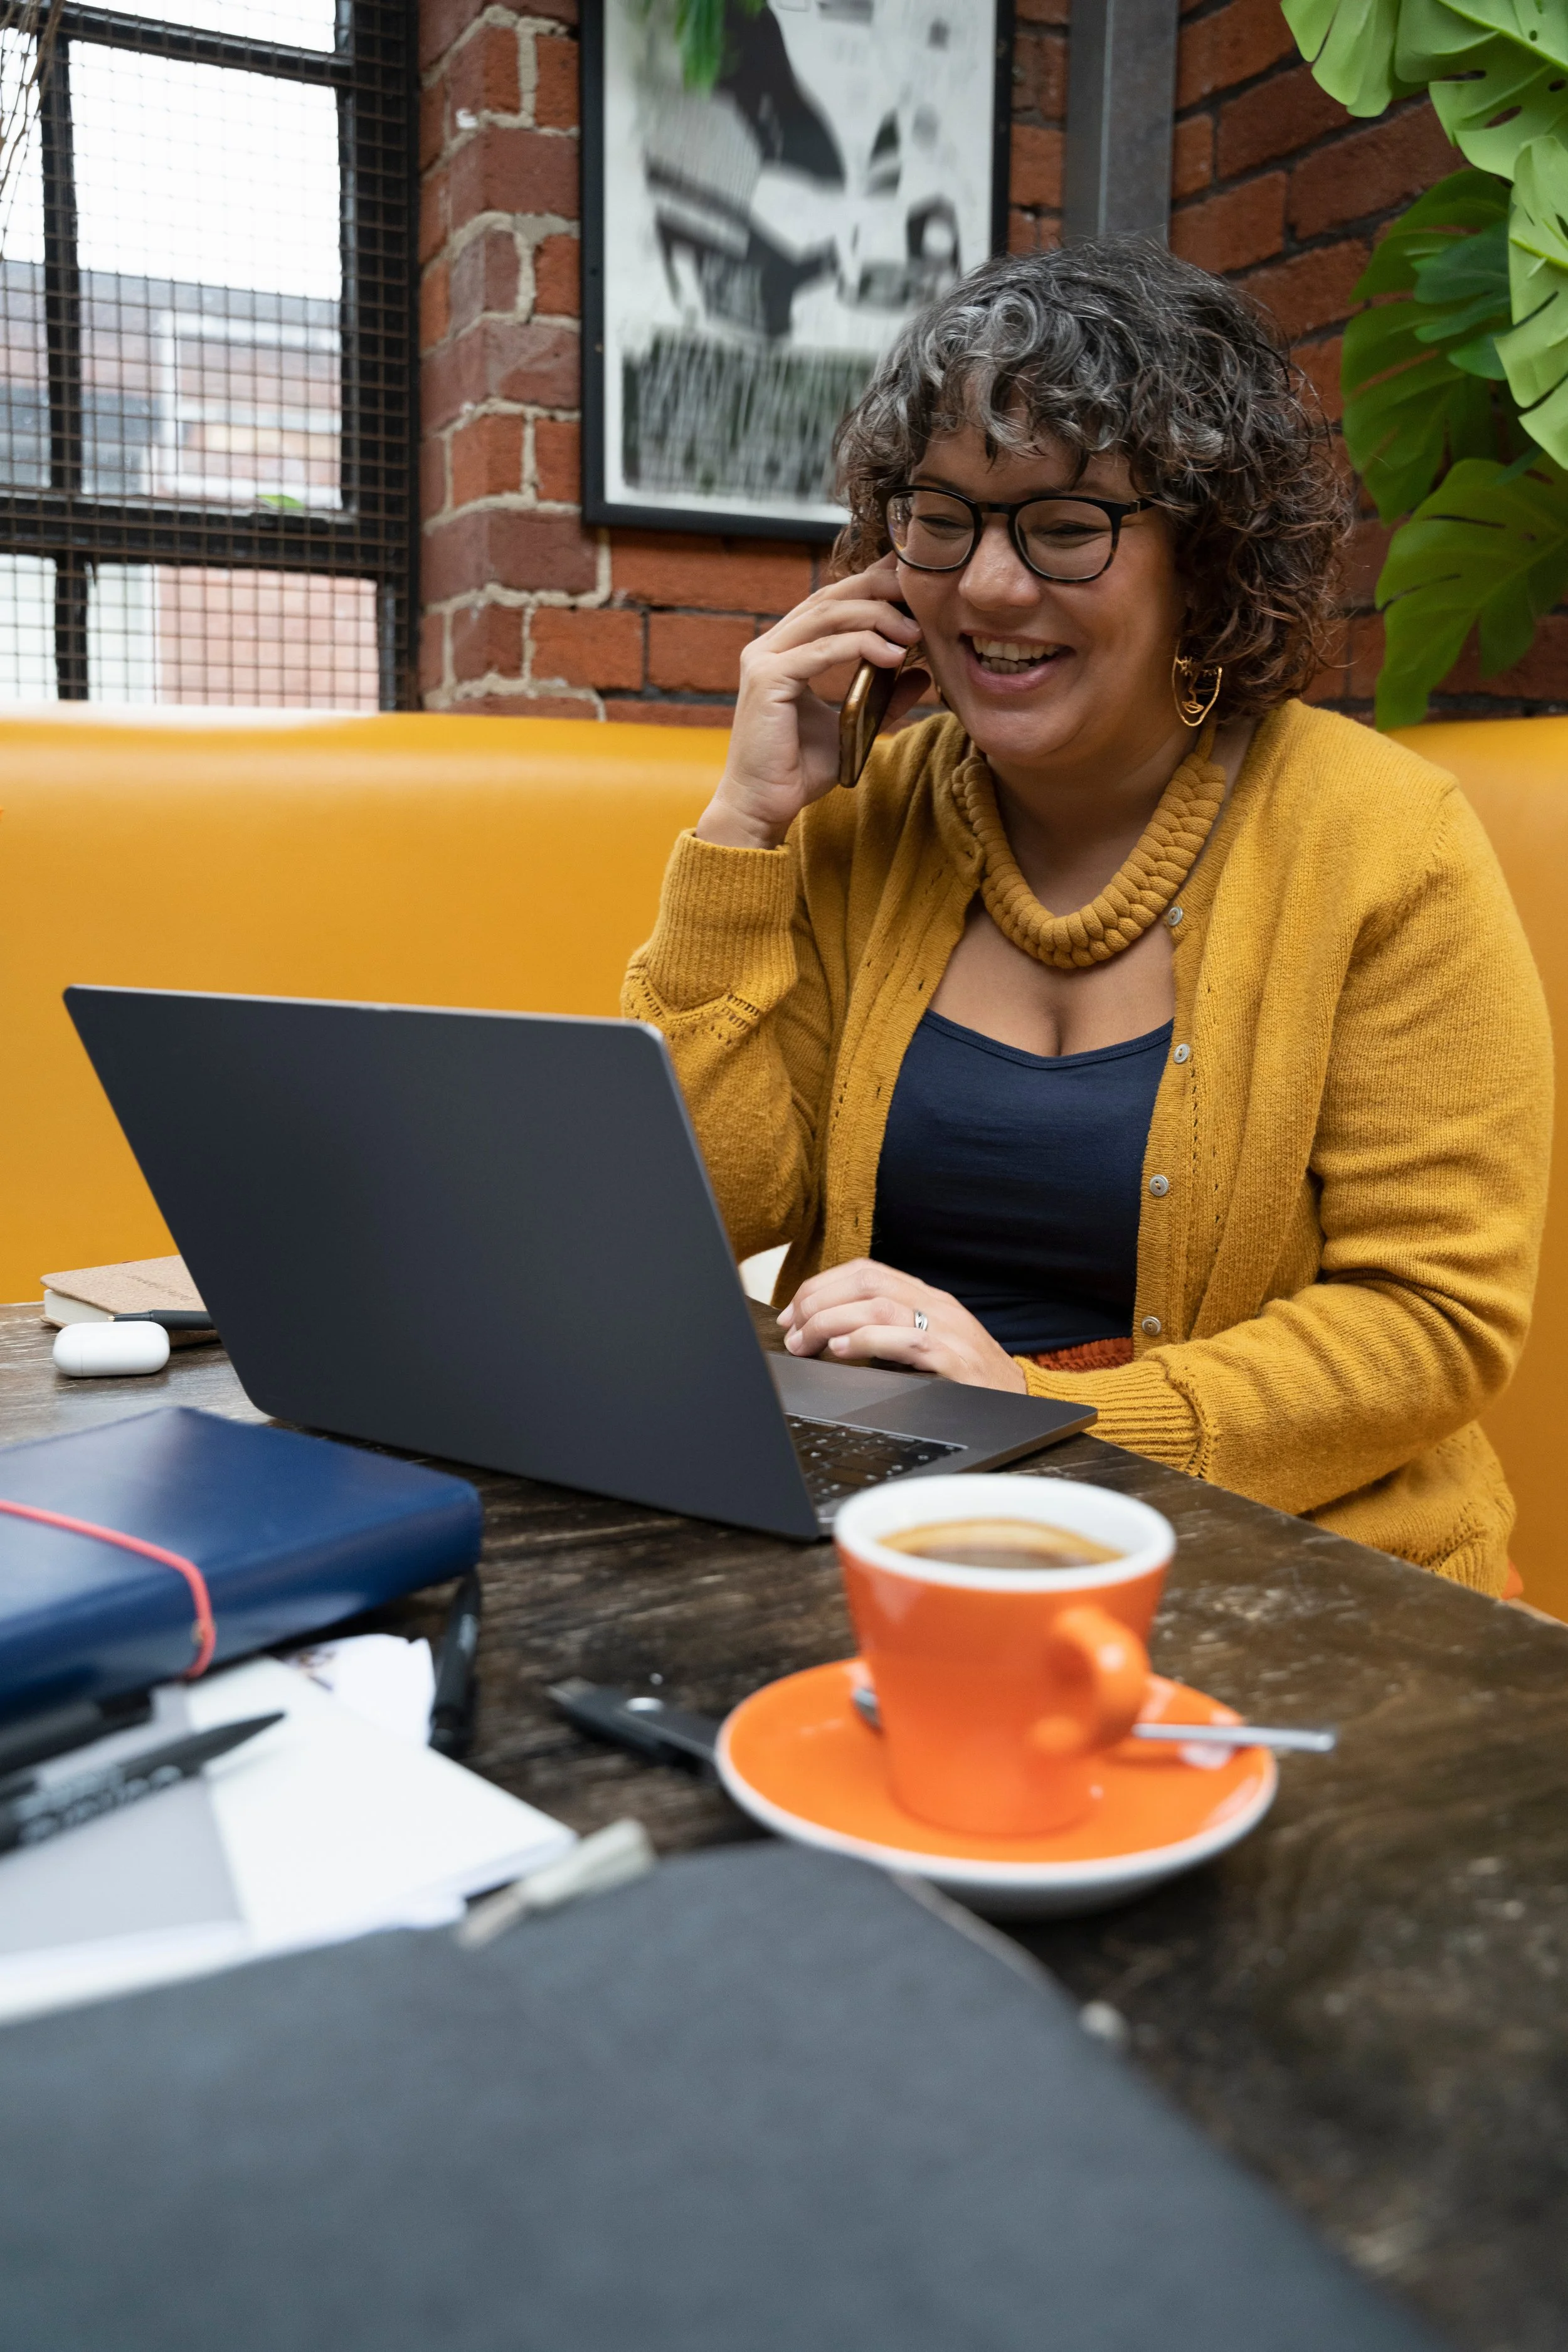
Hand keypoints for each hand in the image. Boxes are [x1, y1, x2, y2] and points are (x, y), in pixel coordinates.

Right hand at [695, 556, 928, 850]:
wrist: (762, 806)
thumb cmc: (797, 770)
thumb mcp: (852, 724)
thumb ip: (883, 698)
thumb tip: (920, 675)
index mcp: (784, 650)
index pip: (830, 602)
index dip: (870, 586)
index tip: (909, 584)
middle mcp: (769, 646)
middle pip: (829, 597)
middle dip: (877, 589)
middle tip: (917, 595)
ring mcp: (763, 660)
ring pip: (827, 617)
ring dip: (875, 617)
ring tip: (912, 631)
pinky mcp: (767, 680)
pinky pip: (821, 651)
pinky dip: (860, 646)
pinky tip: (892, 656)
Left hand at [778, 1258, 1026, 1392]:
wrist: (1017, 1402)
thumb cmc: (966, 1376)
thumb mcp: (922, 1343)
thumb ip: (886, 1330)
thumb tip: (829, 1333)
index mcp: (925, 1297)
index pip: (865, 1272)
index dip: (821, 1286)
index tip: (793, 1312)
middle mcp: (936, 1305)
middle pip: (866, 1281)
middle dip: (818, 1301)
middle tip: (792, 1330)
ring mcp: (948, 1329)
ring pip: (879, 1305)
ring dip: (831, 1321)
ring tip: (806, 1342)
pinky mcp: (955, 1359)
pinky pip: (906, 1340)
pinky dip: (867, 1341)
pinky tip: (842, 1351)